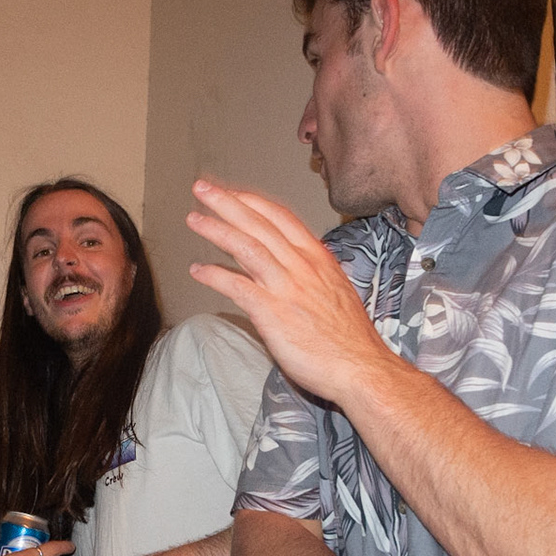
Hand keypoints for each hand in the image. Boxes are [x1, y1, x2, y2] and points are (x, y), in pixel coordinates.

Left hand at [186, 179, 391, 404]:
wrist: (361, 367)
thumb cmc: (350, 338)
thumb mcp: (336, 291)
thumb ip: (312, 275)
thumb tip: (293, 270)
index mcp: (318, 258)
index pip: (280, 217)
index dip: (252, 202)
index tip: (233, 194)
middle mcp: (302, 266)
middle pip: (259, 223)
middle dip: (227, 202)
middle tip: (202, 189)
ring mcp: (286, 287)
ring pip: (246, 246)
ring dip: (216, 229)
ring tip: (194, 219)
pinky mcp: (272, 312)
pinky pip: (237, 286)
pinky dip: (214, 275)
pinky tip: (197, 270)